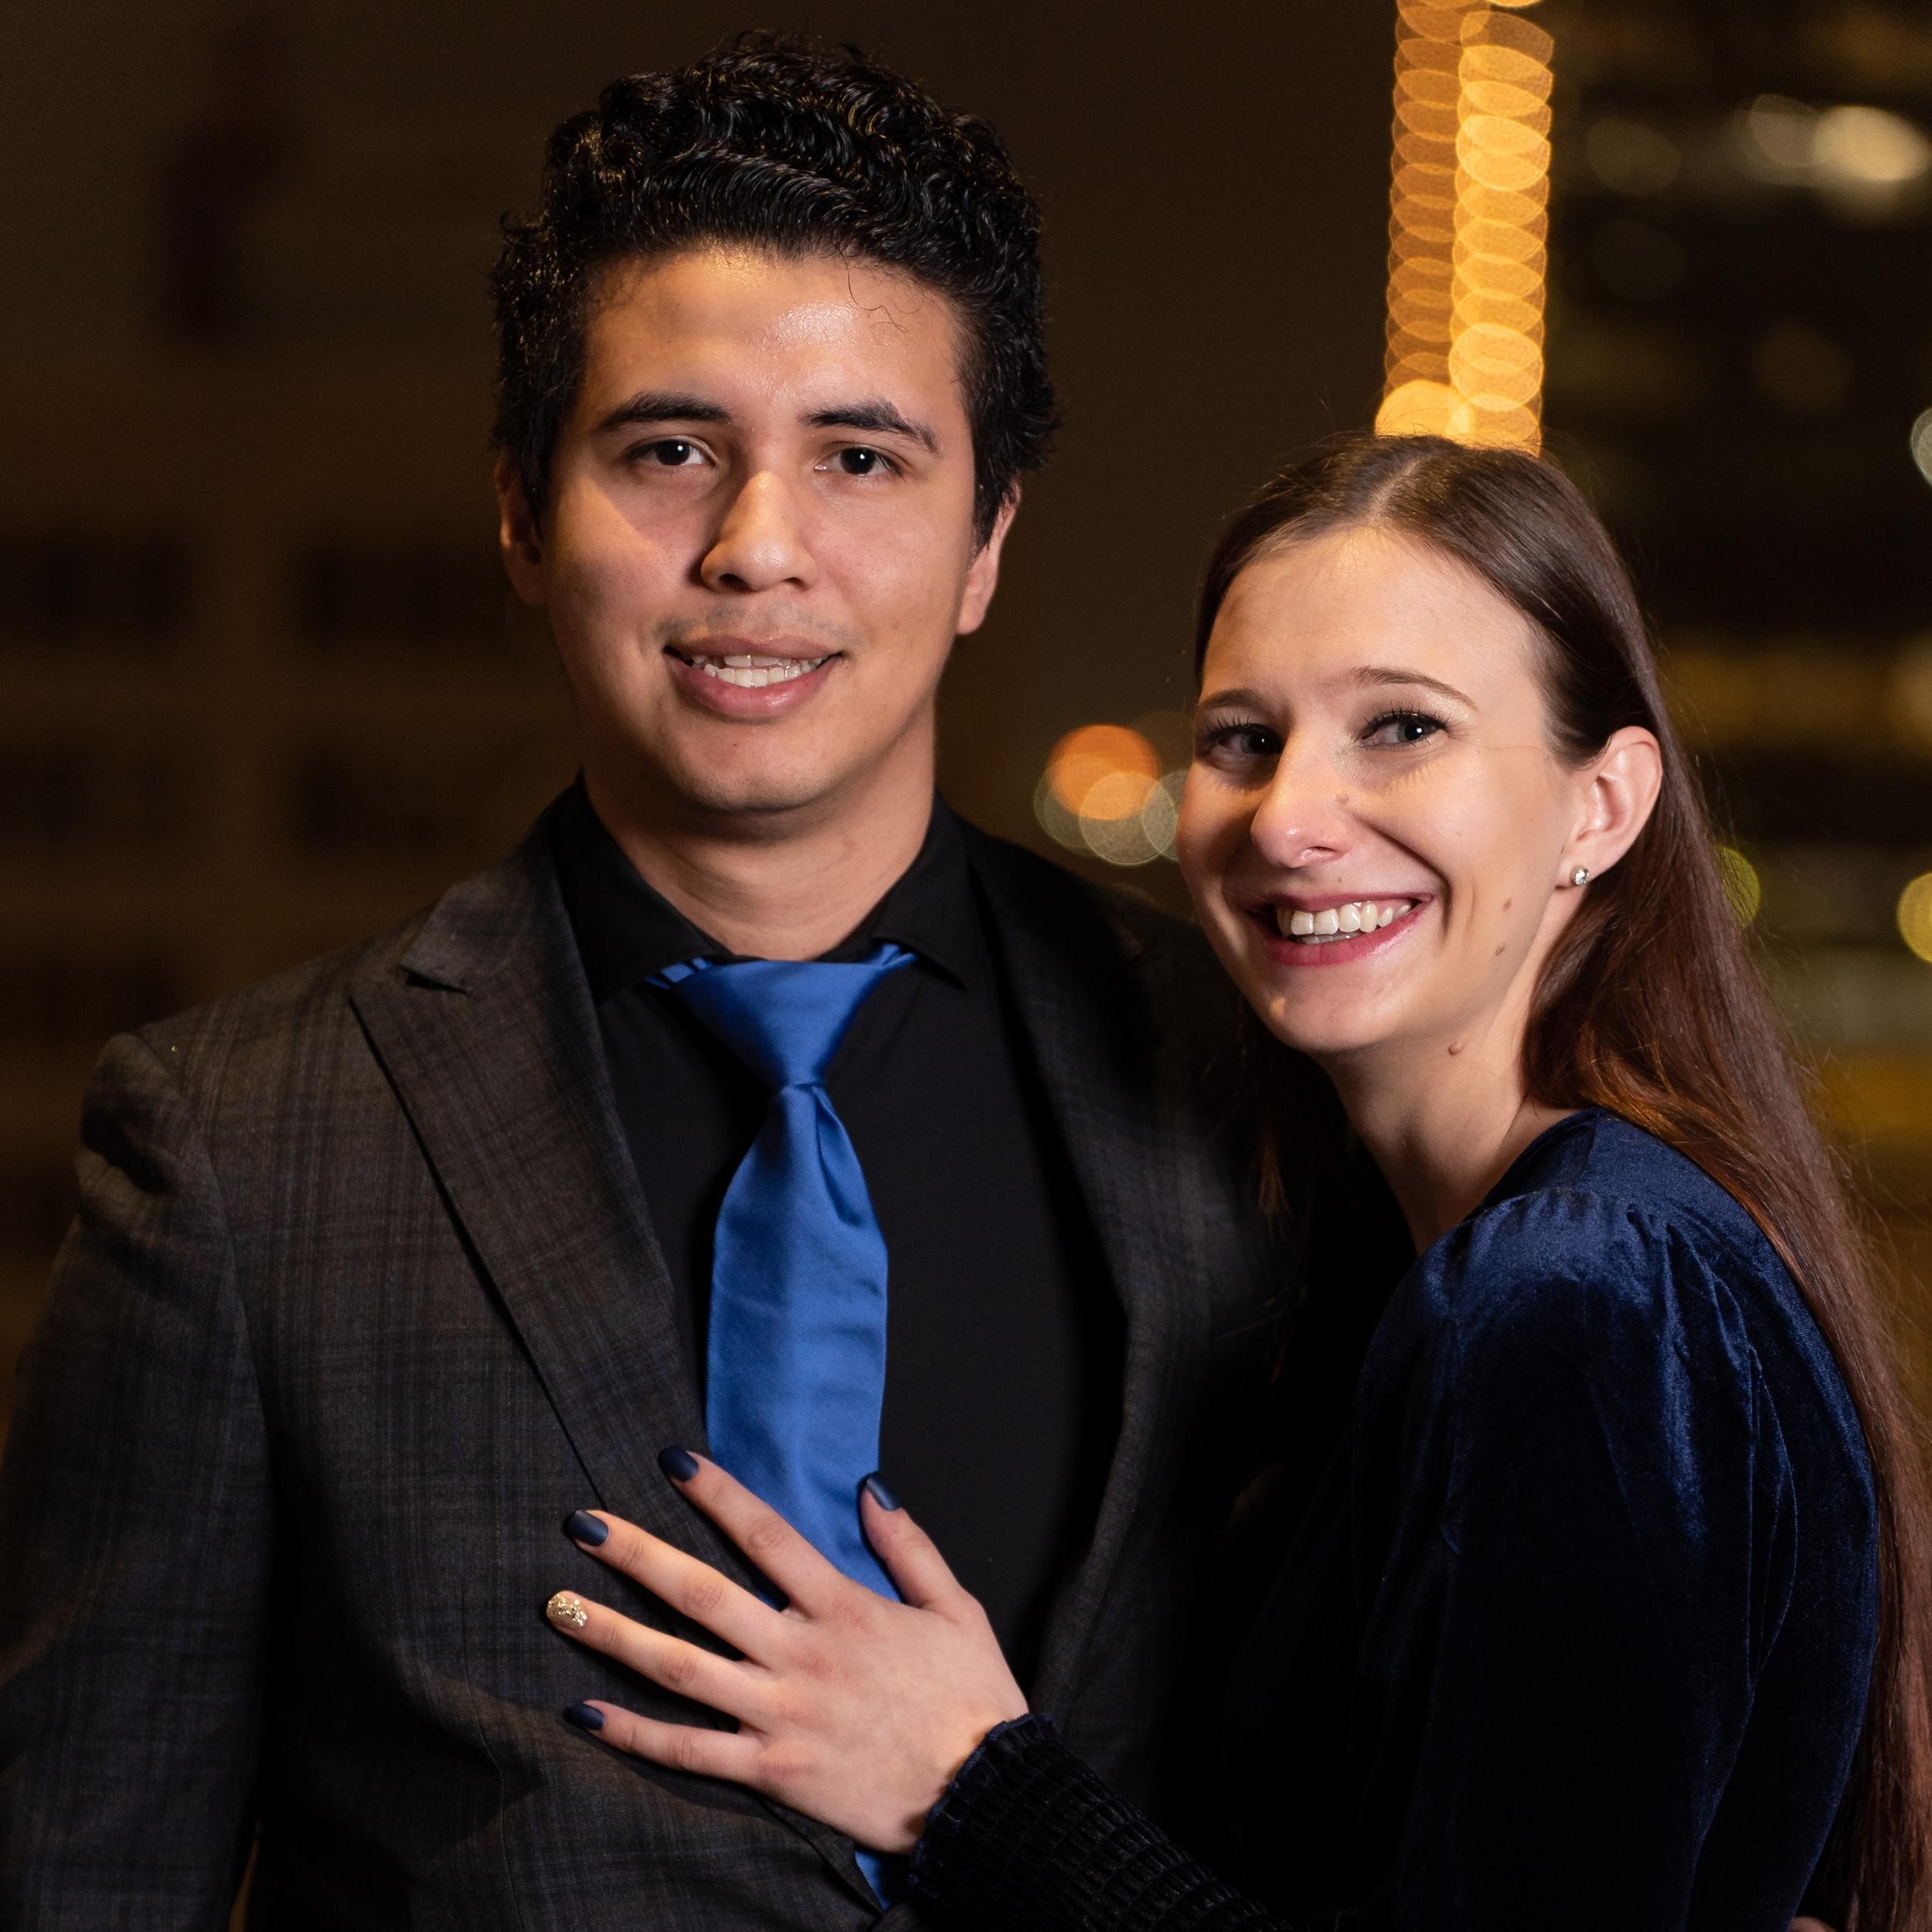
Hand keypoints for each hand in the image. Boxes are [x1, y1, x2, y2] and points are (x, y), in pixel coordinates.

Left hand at [544, 1457, 1028, 1851]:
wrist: (985, 1793)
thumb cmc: (971, 1696)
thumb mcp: (955, 1606)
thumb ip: (908, 1545)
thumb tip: (869, 1486)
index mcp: (843, 1607)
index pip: (766, 1533)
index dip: (716, 1493)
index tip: (671, 1461)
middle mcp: (801, 1654)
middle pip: (703, 1594)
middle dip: (637, 1555)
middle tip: (581, 1525)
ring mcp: (781, 1715)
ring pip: (681, 1668)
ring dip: (614, 1635)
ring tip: (560, 1607)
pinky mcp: (773, 1772)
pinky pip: (689, 1752)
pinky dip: (632, 1733)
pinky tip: (583, 1711)